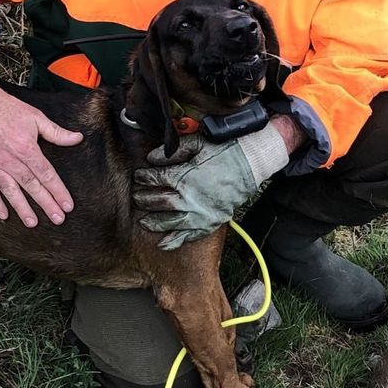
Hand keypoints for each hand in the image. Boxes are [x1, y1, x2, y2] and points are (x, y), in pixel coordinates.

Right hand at [0, 26, 82, 226]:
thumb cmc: (6, 107)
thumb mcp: (35, 116)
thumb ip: (56, 132)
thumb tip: (77, 138)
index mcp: (26, 148)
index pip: (46, 174)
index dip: (58, 191)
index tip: (68, 205)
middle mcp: (10, 159)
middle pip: (32, 186)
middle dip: (46, 204)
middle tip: (58, 219)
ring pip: (10, 191)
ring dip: (22, 208)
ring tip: (33, 223)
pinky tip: (3, 215)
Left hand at [133, 127, 290, 249]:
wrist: (250, 164)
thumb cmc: (224, 151)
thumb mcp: (197, 144)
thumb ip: (173, 151)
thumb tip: (151, 158)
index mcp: (184, 177)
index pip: (156, 180)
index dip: (144, 178)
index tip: (139, 177)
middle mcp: (190, 198)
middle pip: (159, 203)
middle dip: (144, 200)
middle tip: (136, 198)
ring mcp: (200, 212)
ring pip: (170, 222)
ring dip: (154, 223)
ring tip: (143, 222)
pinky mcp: (211, 221)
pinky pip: (191, 236)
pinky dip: (176, 241)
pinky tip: (163, 243)